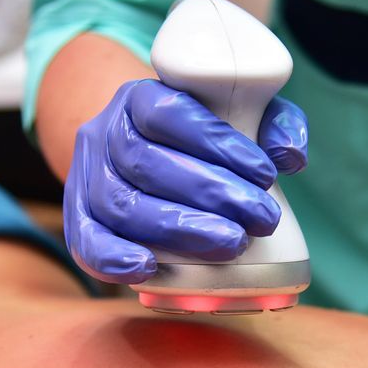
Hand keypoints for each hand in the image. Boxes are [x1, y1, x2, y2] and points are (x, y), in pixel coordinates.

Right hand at [63, 79, 308, 283]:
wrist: (139, 146)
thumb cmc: (200, 133)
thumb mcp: (239, 110)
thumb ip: (272, 122)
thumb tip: (289, 156)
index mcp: (139, 96)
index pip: (168, 113)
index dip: (217, 143)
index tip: (266, 175)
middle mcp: (104, 132)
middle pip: (144, 163)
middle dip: (210, 194)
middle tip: (261, 219)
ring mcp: (85, 176)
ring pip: (119, 204)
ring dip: (177, 229)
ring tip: (232, 245)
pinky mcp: (78, 217)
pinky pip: (83, 240)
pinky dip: (112, 258)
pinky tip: (148, 270)